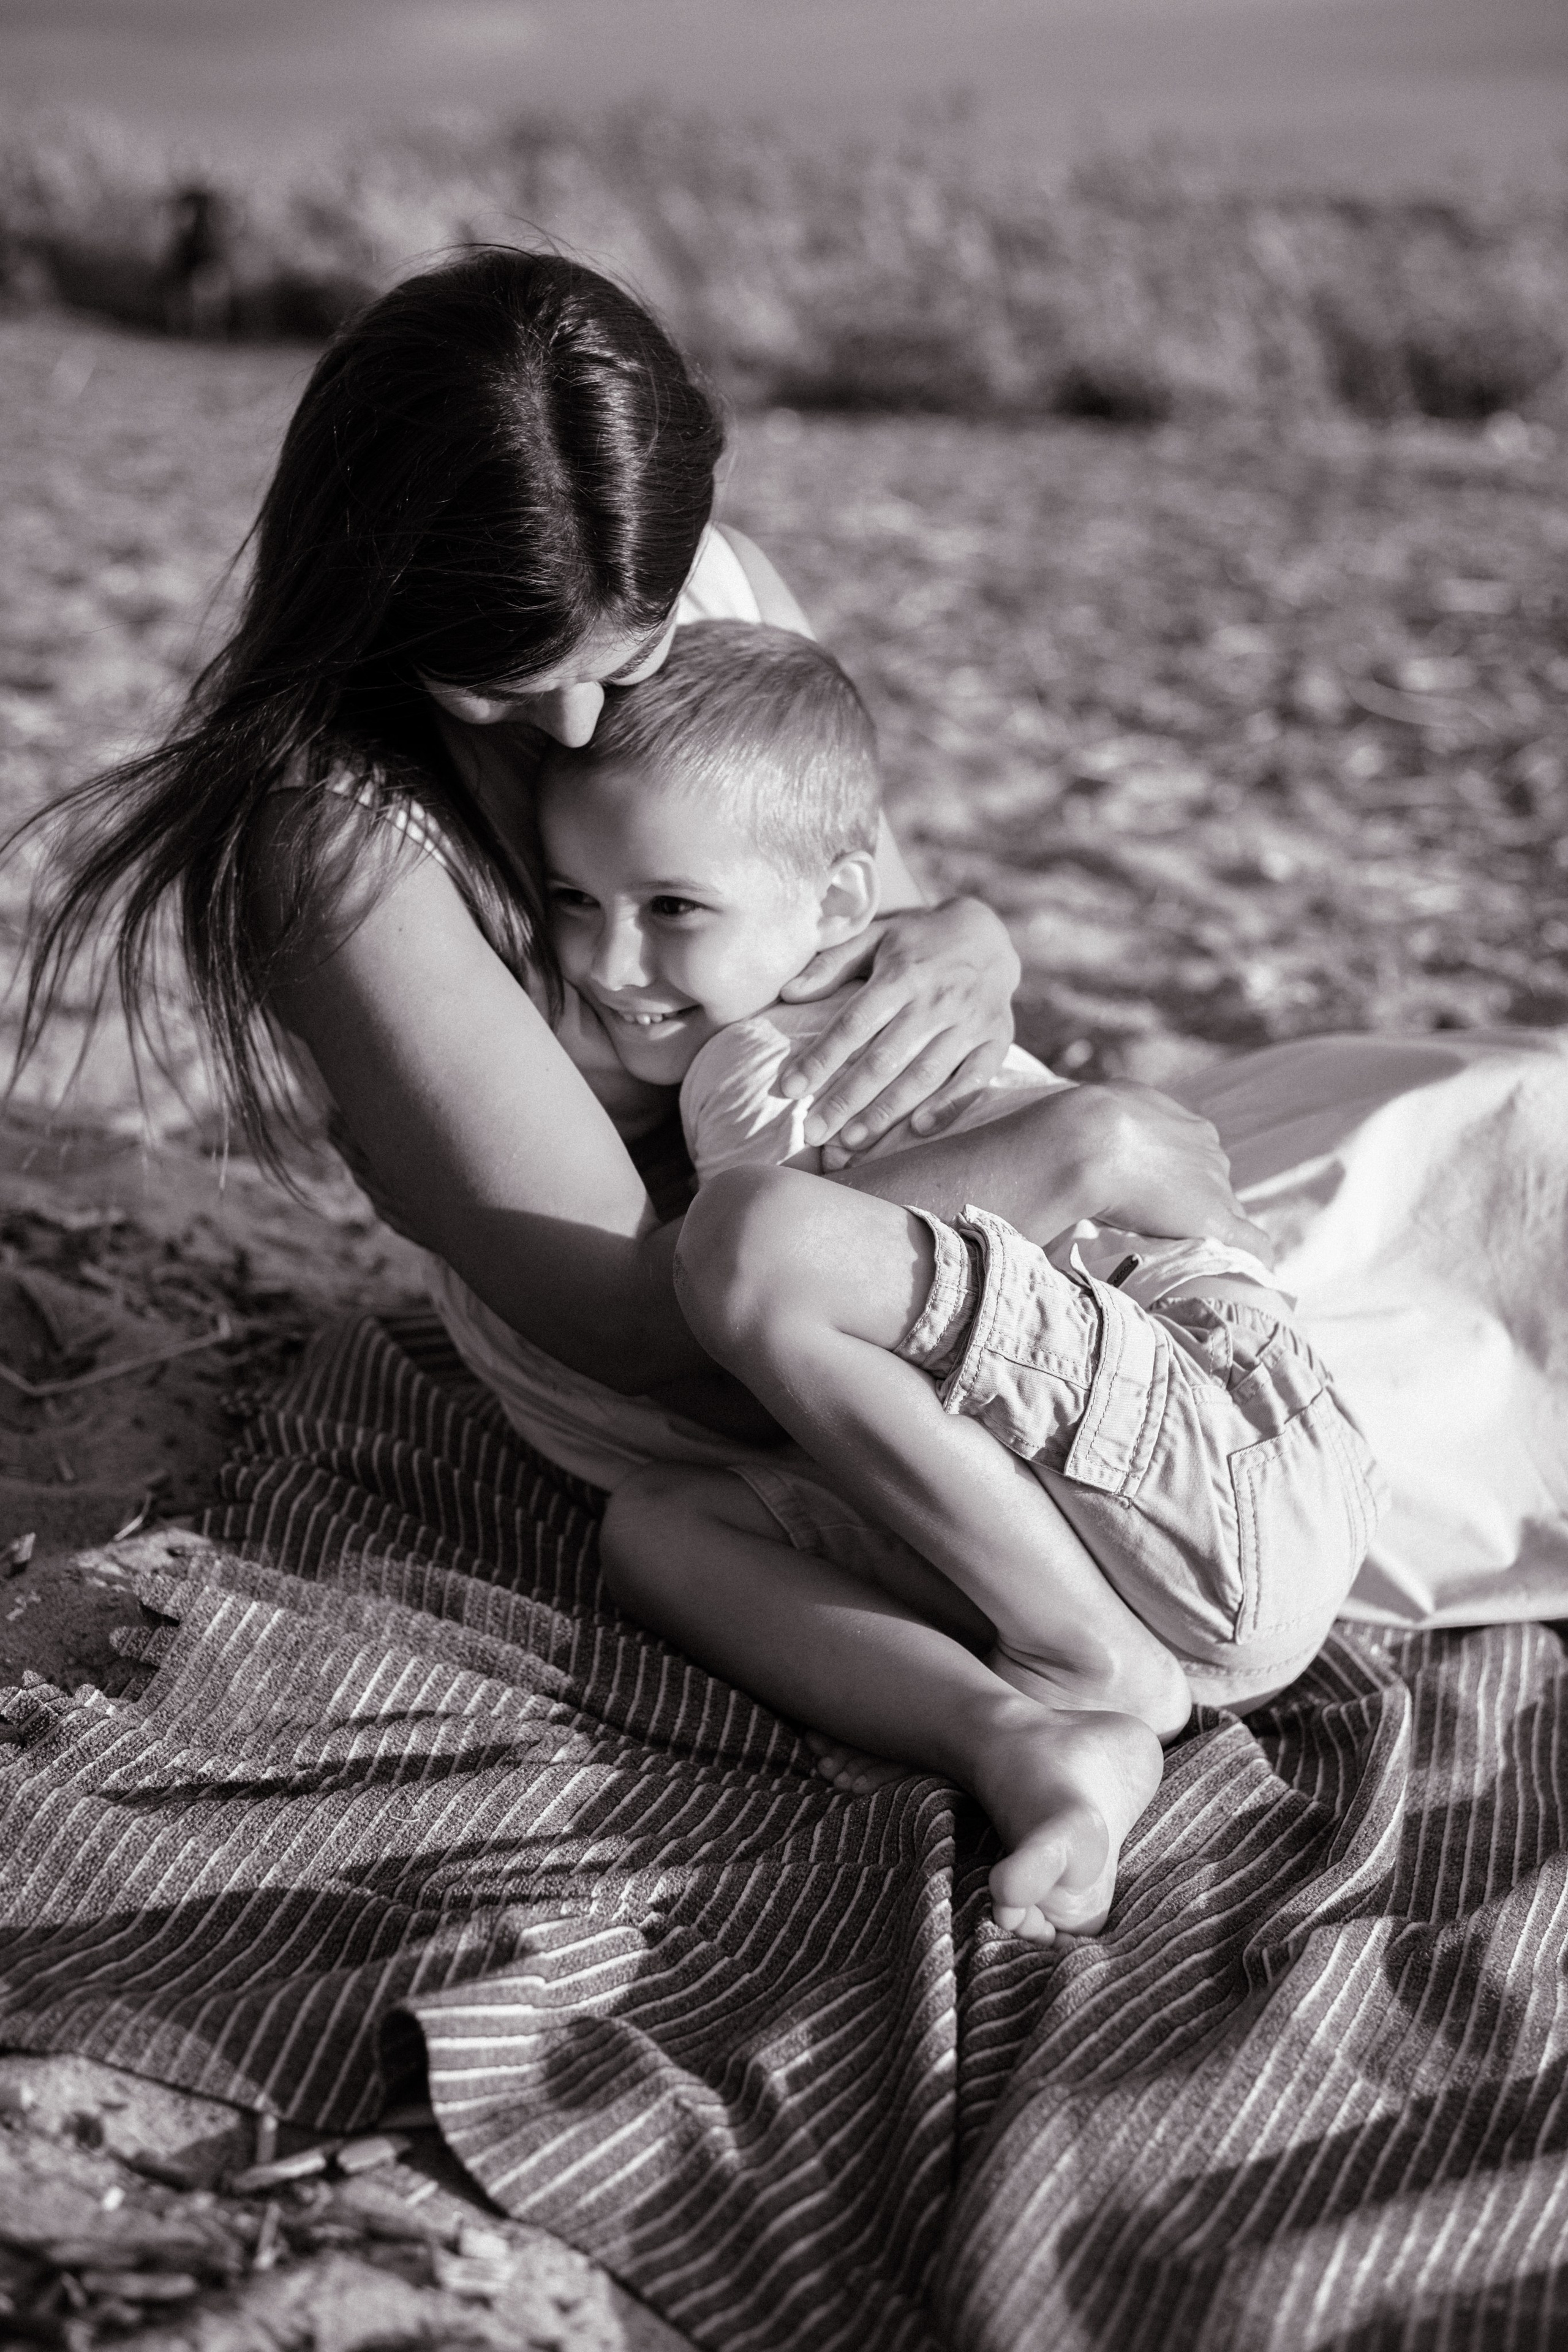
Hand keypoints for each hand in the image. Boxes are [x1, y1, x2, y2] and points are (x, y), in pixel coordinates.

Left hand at [775, 897, 1020, 1164]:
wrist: (988, 934)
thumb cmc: (917, 942)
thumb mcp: (874, 937)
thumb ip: (832, 964)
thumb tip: (788, 993)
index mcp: (902, 973)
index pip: (854, 1023)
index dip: (821, 1058)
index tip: (790, 1089)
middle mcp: (937, 999)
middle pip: (885, 1058)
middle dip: (846, 1098)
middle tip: (816, 1132)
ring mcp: (970, 1021)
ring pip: (924, 1075)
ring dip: (887, 1111)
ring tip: (852, 1141)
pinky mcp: (997, 1038)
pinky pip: (973, 1079)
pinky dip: (948, 1105)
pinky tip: (917, 1129)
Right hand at [1090, 1082, 1275, 1263]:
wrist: (1092, 1143)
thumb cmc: (1090, 1124)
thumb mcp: (1114, 1103)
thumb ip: (1127, 1116)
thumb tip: (1111, 1116)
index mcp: (1190, 1127)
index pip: (1201, 1161)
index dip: (1184, 1181)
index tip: (1162, 1195)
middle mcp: (1210, 1153)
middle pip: (1215, 1186)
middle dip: (1197, 1202)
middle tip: (1165, 1223)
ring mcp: (1216, 1186)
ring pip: (1228, 1212)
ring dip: (1211, 1228)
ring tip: (1190, 1251)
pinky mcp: (1216, 1219)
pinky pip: (1251, 1241)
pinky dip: (1254, 1256)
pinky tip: (1257, 1270)